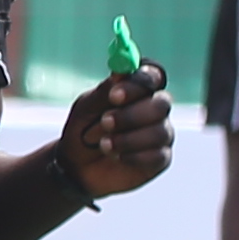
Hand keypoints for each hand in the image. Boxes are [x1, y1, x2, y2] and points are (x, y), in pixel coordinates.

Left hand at [55, 61, 169, 195]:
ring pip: (159, 132)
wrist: (77, 167)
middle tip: (105, 121)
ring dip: (128, 139)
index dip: (140, 82)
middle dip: (131, 114)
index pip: (153, 76)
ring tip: (104, 145)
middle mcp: (154, 110)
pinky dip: (133, 156)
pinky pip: (157, 155)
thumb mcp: (86, 109)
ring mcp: (160, 134)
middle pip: (162, 104)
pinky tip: (117, 157)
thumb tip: (121, 72)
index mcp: (137, 91)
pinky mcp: (161, 158)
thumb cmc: (82, 131)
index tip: (115, 95)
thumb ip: (104, 91)